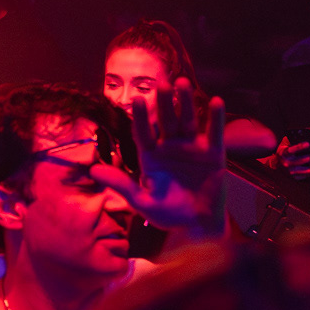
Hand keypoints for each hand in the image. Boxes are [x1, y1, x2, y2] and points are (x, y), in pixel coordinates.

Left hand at [93, 83, 226, 235]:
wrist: (197, 226)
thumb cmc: (167, 214)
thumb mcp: (142, 201)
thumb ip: (121, 185)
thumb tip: (93, 170)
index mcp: (150, 155)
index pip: (143, 132)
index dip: (139, 116)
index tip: (135, 99)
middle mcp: (169, 146)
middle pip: (165, 120)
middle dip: (163, 102)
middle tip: (161, 83)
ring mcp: (192, 148)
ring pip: (187, 121)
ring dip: (186, 102)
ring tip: (182, 83)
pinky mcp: (214, 154)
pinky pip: (215, 133)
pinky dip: (216, 118)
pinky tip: (216, 101)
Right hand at [270, 134, 309, 181]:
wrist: (278, 163)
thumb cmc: (285, 150)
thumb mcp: (286, 142)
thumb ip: (295, 136)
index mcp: (283, 153)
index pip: (291, 150)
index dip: (299, 146)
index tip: (308, 143)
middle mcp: (285, 162)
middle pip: (297, 161)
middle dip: (306, 158)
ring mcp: (288, 171)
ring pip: (300, 170)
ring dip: (308, 167)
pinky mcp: (293, 177)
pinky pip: (302, 176)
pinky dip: (308, 174)